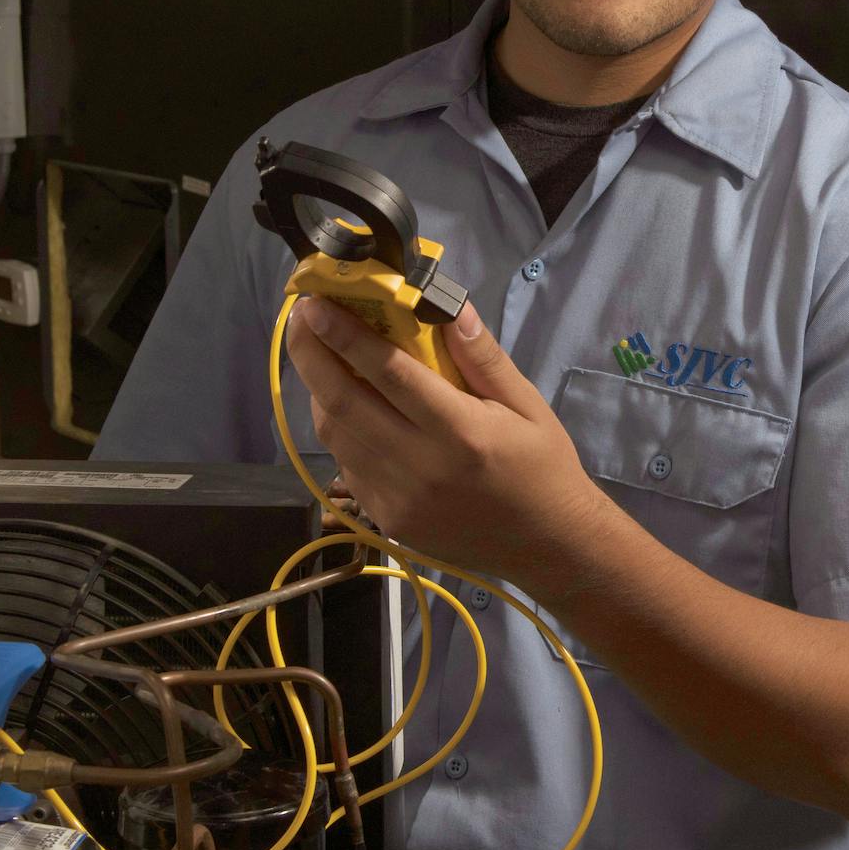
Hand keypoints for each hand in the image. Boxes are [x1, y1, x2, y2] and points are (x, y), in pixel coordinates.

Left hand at [283, 297, 613, 594]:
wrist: (548, 545)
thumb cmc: (542, 466)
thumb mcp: (526, 404)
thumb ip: (483, 357)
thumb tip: (447, 306)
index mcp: (460, 432)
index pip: (387, 373)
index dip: (344, 335)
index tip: (316, 304)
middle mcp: (420, 467)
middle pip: (343, 403)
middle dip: (311, 355)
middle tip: (300, 320)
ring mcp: (397, 499)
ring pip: (336, 436)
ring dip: (319, 392)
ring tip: (319, 356)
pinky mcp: (387, 520)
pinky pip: (348, 465)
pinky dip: (340, 430)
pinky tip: (348, 408)